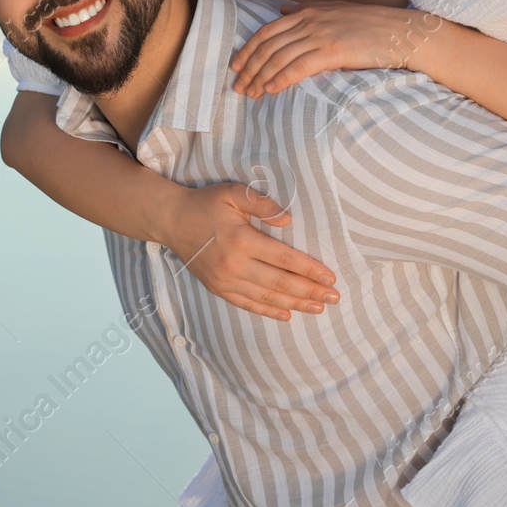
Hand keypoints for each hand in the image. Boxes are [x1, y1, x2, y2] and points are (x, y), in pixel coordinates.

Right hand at [156, 182, 339, 320]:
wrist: (171, 221)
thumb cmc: (205, 203)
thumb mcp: (233, 192)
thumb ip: (261, 202)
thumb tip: (288, 220)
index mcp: (241, 239)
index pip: (284, 258)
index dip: (309, 269)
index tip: (330, 277)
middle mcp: (234, 264)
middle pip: (280, 283)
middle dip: (310, 291)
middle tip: (334, 298)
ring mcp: (224, 280)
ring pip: (266, 297)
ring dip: (295, 304)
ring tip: (318, 307)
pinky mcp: (217, 288)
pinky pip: (247, 304)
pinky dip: (268, 311)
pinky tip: (287, 314)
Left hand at [231, 1, 443, 97]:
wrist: (403, 32)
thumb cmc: (372, 25)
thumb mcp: (335, 9)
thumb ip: (306, 10)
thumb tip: (282, 11)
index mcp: (308, 12)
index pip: (267, 32)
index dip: (248, 50)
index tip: (236, 66)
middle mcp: (310, 21)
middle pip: (268, 46)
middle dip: (249, 68)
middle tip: (238, 87)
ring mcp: (321, 35)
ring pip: (280, 58)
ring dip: (261, 77)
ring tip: (251, 94)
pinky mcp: (333, 51)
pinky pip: (299, 67)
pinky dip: (281, 79)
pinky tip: (272, 90)